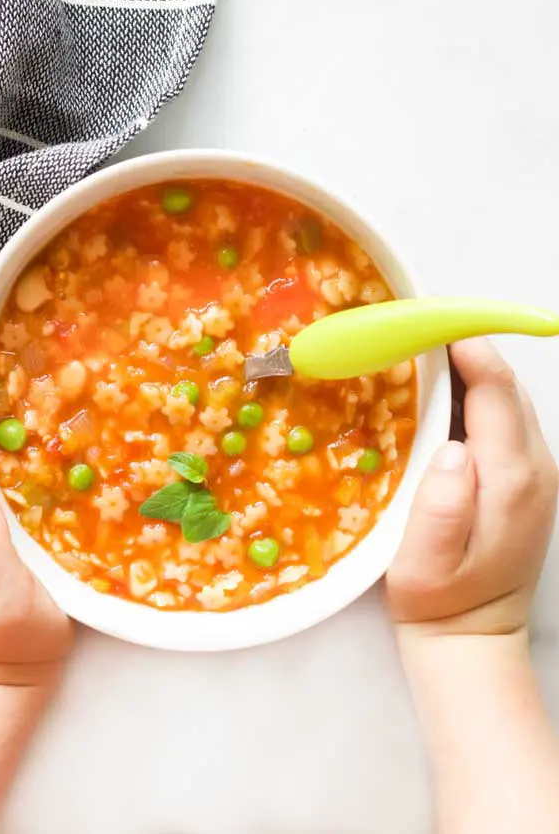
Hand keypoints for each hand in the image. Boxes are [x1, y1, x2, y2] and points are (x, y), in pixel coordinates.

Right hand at [386, 338, 557, 636]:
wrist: (473, 639)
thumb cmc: (438, 600)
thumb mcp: (422, 564)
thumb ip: (440, 504)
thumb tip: (450, 446)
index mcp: (509, 481)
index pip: (496, 391)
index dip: (467, 348)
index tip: (430, 319)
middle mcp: (535, 471)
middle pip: (507, 387)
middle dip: (468, 350)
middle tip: (418, 329)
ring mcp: (539, 476)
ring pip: (510, 401)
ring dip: (474, 371)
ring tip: (426, 354)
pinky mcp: (531, 482)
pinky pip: (508, 421)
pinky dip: (480, 397)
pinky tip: (447, 397)